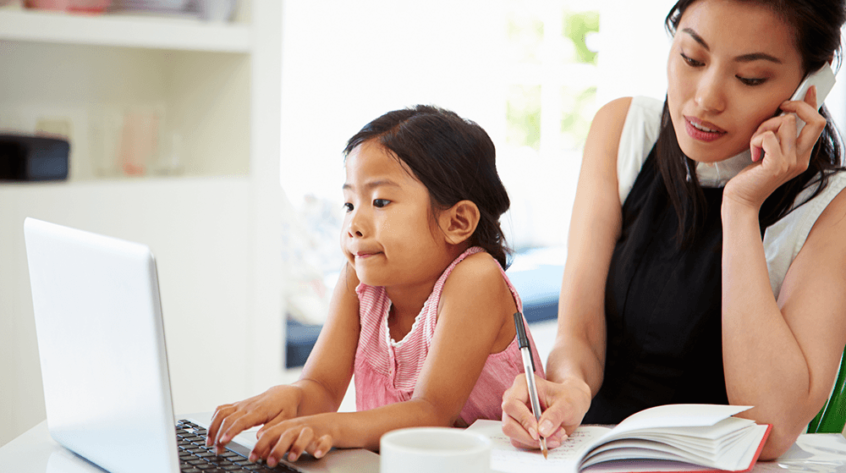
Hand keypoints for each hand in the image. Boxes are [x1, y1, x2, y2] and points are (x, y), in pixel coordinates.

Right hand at [206, 385, 303, 452]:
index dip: (230, 432)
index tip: (223, 441)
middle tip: (216, 449)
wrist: (285, 393)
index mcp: (258, 411)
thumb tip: (258, 437)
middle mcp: (247, 406)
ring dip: (213, 427)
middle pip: (227, 419)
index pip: (240, 421)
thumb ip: (272, 428)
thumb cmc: (286, 407)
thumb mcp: (286, 419)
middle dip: (218, 434)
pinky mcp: (239, 404)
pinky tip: (212, 428)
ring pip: (221, 413)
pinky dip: (214, 418)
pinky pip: (222, 408)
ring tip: (209, 442)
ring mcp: (241, 404)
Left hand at [249, 414, 336, 466]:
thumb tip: (259, 455)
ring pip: (305, 436)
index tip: (252, 458)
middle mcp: (298, 427)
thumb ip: (273, 443)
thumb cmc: (303, 431)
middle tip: (270, 462)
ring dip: (298, 446)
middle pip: (287, 435)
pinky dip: (322, 447)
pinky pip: (326, 441)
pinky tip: (318, 454)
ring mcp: (313, 431)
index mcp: (286, 426)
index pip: (270, 433)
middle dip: (278, 449)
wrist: (330, 423)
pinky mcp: (327, 437)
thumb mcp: (287, 435)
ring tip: (292, 458)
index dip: (260, 446)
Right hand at [500, 374, 590, 449]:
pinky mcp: (519, 428)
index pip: (511, 405)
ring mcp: (515, 415)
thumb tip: (542, 431)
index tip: (539, 432)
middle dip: (530, 436)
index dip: (523, 420)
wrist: (572, 404)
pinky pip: (521, 442)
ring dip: (537, 442)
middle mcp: (514, 400)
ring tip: (558, 434)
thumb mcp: (567, 404)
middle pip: (509, 424)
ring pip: (514, 436)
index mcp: (522, 385)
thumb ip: (555, 415)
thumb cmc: (569, 397)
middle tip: (552, 438)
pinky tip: (552, 437)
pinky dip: (537, 444)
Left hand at [725, 86, 826, 210]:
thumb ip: (778, 138)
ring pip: (785, 122)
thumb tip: (781, 115)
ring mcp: (790, 163)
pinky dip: (756, 139)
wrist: (741, 200)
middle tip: (780, 107)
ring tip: (755, 142)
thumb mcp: (769, 154)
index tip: (807, 89)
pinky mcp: (775, 165)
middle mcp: (801, 159)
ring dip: (765, 126)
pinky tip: (752, 152)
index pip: (817, 124)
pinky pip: (768, 136)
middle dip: (797, 105)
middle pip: (815, 121)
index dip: (813, 103)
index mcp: (802, 155)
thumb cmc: (751, 177)